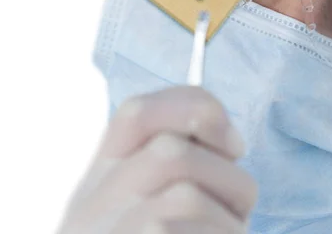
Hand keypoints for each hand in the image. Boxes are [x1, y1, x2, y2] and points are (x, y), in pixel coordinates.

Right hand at [57, 86, 256, 233]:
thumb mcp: (148, 209)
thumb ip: (174, 169)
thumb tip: (229, 140)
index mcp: (105, 177)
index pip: (137, 111)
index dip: (195, 109)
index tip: (231, 144)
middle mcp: (95, 202)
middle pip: (171, 152)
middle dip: (226, 177)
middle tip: (236, 207)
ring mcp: (110, 233)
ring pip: (186, 194)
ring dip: (228, 220)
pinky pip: (190, 231)